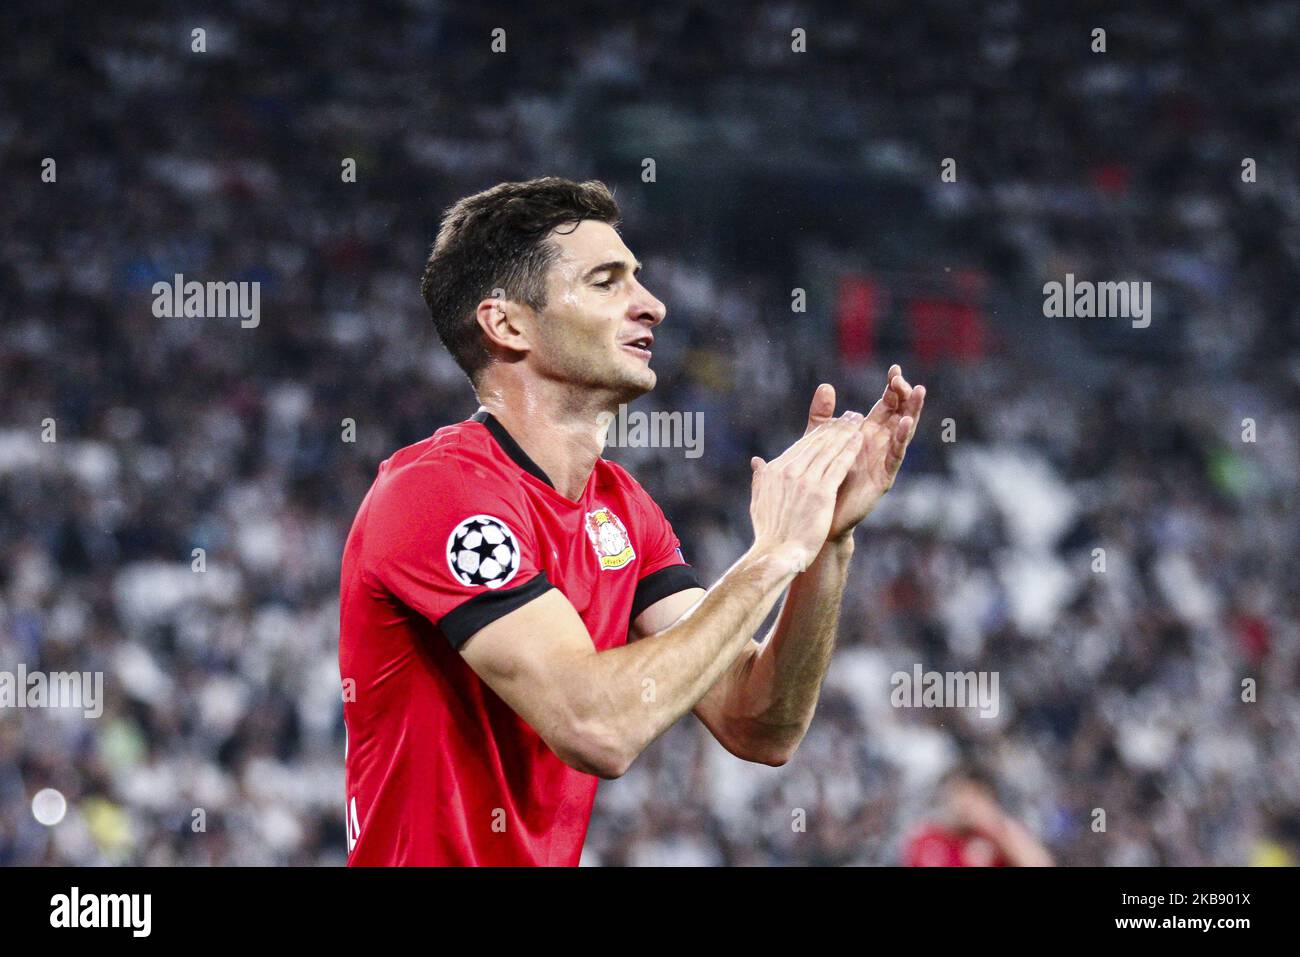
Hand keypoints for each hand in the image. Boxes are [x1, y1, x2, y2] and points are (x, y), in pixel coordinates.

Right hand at [748, 414, 863, 572]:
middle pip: (817, 443)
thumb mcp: (759, 500)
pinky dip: (849, 451)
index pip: (801, 445)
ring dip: (846, 433)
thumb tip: (756, 461)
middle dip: (836, 427)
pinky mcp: (821, 493)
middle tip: (851, 415)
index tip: (833, 424)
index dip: (820, 432)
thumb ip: (760, 477)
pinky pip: (839, 466)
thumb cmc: (769, 532)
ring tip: (858, 422)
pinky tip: (860, 440)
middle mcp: (788, 471)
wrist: (777, 553)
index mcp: (774, 470)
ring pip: (829, 450)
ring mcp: (805, 481)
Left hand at [804, 365, 925, 542]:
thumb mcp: (818, 440)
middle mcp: (880, 444)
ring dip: (911, 412)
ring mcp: (884, 460)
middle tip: (904, 378)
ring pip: (903, 432)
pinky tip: (906, 423)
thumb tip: (826, 386)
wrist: (819, 514)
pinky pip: (895, 455)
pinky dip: (902, 439)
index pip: (885, 405)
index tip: (894, 369)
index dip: (891, 388)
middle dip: (903, 395)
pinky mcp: (884, 477)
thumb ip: (822, 416)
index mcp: (866, 432)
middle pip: (899, 414)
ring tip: (918, 392)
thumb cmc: (821, 477)